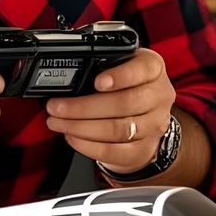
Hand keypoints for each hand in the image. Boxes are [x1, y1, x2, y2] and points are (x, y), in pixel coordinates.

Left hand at [44, 48, 175, 174]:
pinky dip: (89, 146)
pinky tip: (72, 137)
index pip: (142, 69)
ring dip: (82, 127)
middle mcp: (159, 95)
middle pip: (125, 103)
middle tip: (56, 107)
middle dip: (84, 107)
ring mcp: (154, 124)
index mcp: (153, 68)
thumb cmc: (127, 84)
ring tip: (59, 122)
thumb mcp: (121, 64)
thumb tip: (66, 76)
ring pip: (119, 129)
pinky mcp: (143, 149)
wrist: (145, 114)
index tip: (97, 82)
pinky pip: (116, 152)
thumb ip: (102, 65)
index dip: (120, 76)